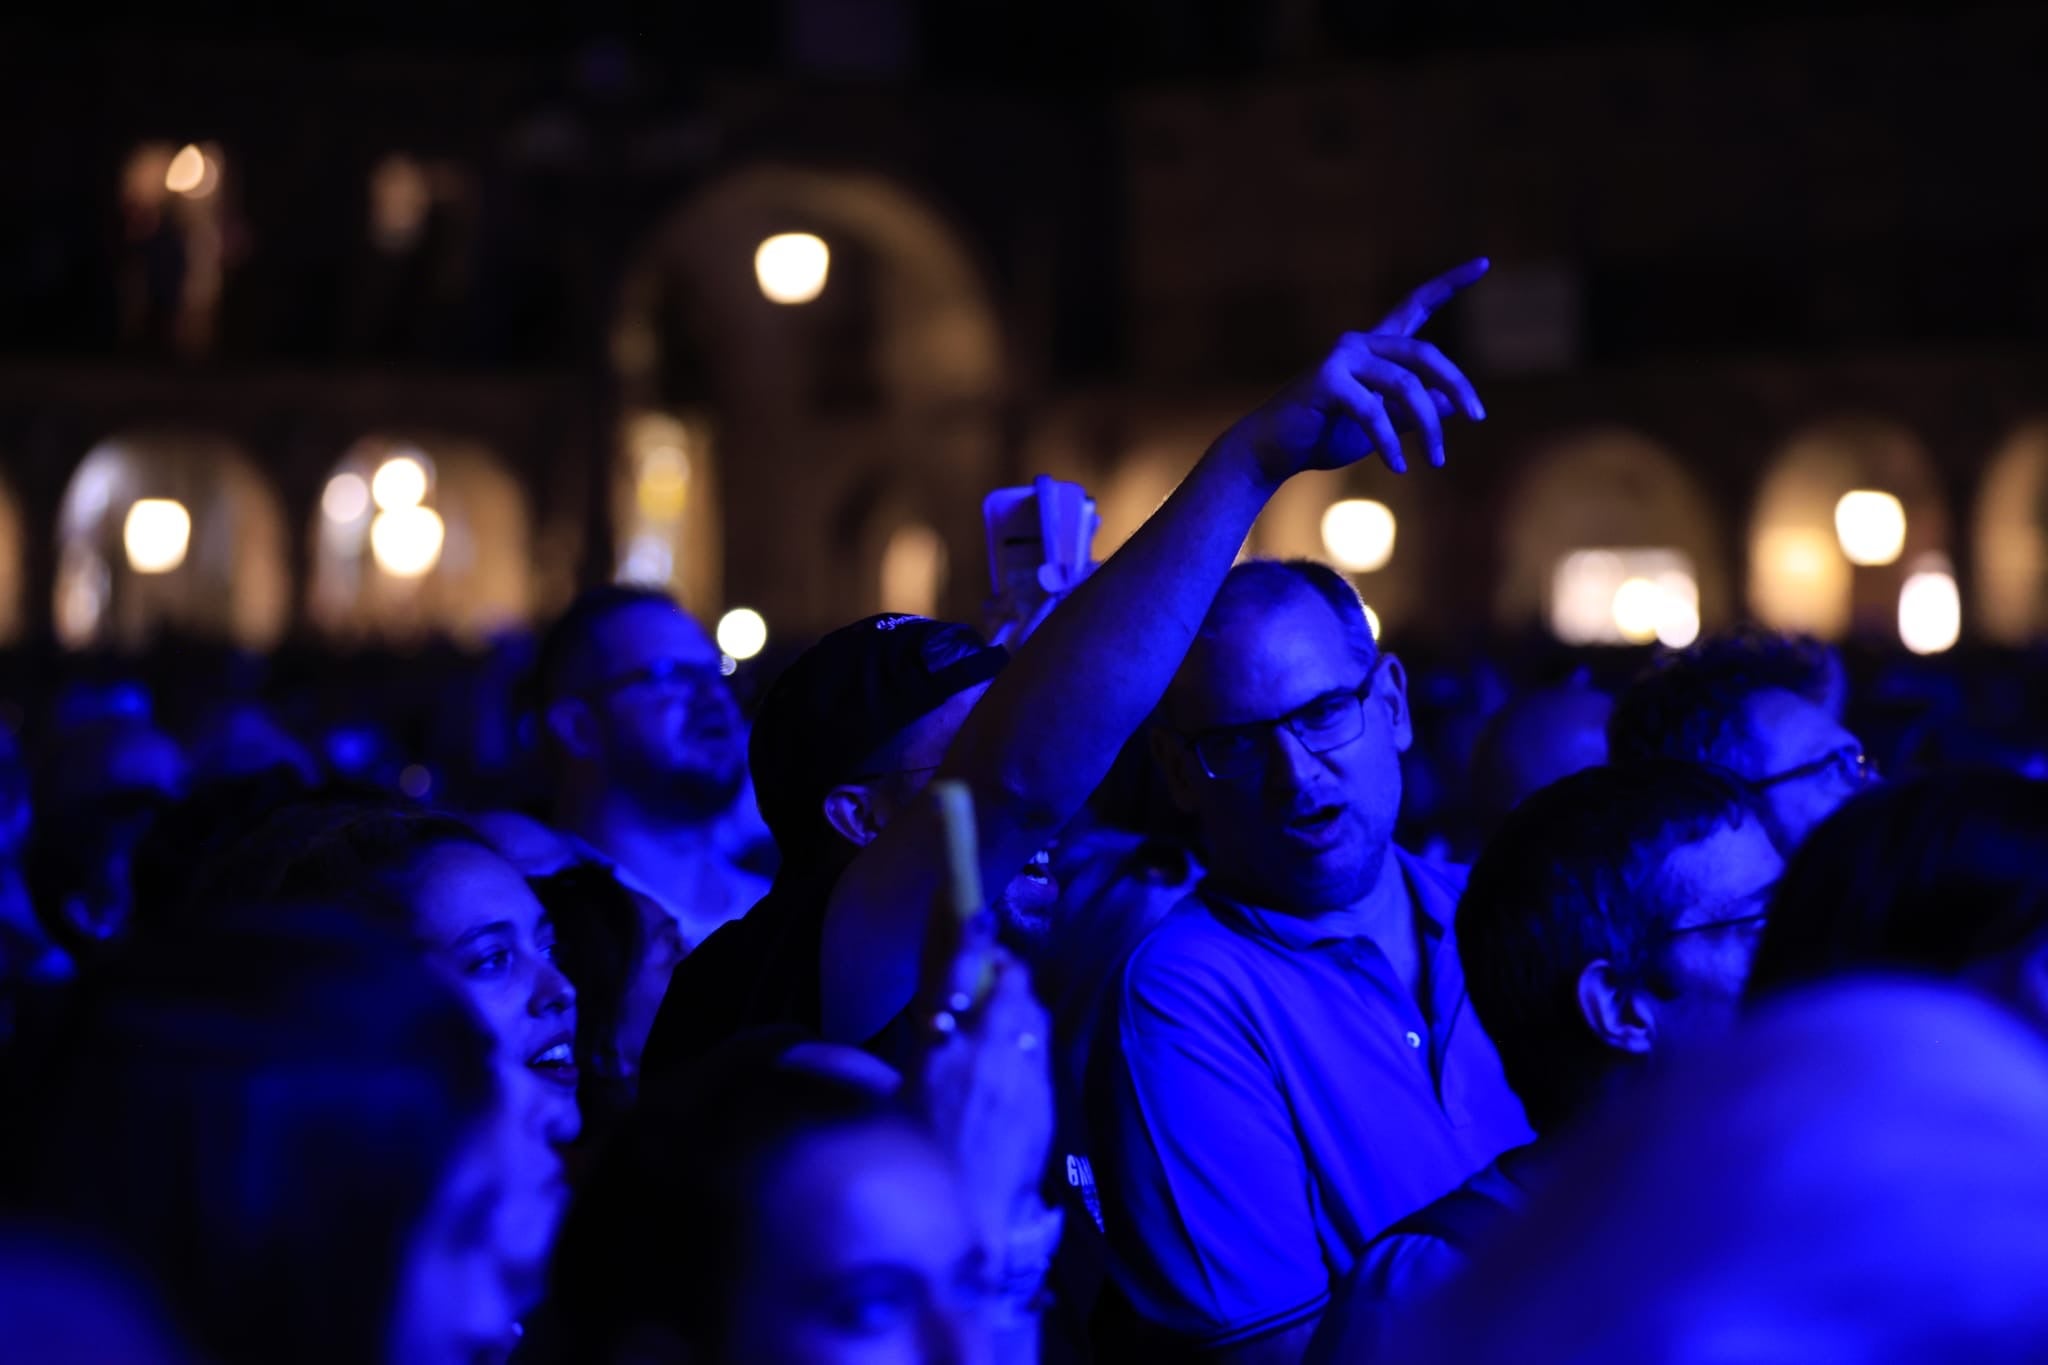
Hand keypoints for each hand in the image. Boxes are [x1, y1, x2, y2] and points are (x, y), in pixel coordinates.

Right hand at [911, 911, 1054, 1251]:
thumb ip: (929, 1047)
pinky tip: (1020, 1045)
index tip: (976, 919)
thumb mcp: (906, 1094)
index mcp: (940, 1053)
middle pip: (1012, 986)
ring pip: (1032, 1014)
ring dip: (1022, 1000)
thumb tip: (939, 1016)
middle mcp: (986, 1056)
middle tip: (996, 965)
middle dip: (1007, 969)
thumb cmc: (920, 1158)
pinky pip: (1041, 1049)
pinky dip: (1032, 1037)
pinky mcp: (1043, 1097)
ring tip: (1009, 1003)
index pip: (961, 977)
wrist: (967, 1212)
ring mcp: (1021, 1075)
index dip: (974, 942)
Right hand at [1219, 258, 1489, 483]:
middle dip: (1457, 385)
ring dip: (1428, 426)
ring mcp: (1341, 358)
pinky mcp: (1327, 380)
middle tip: (1477, 416)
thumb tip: (1448, 404)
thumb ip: (1410, 412)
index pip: (1416, 306)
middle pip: (1424, 354)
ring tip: (1436, 459)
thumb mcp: (1380, 426)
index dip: (1449, 284)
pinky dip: (1388, 442)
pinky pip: (1373, 412)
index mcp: (1372, 349)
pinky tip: (1398, 467)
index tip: (1483, 263)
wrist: (1272, 452)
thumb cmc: (1323, 437)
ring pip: (1406, 386)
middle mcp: (1359, 344)